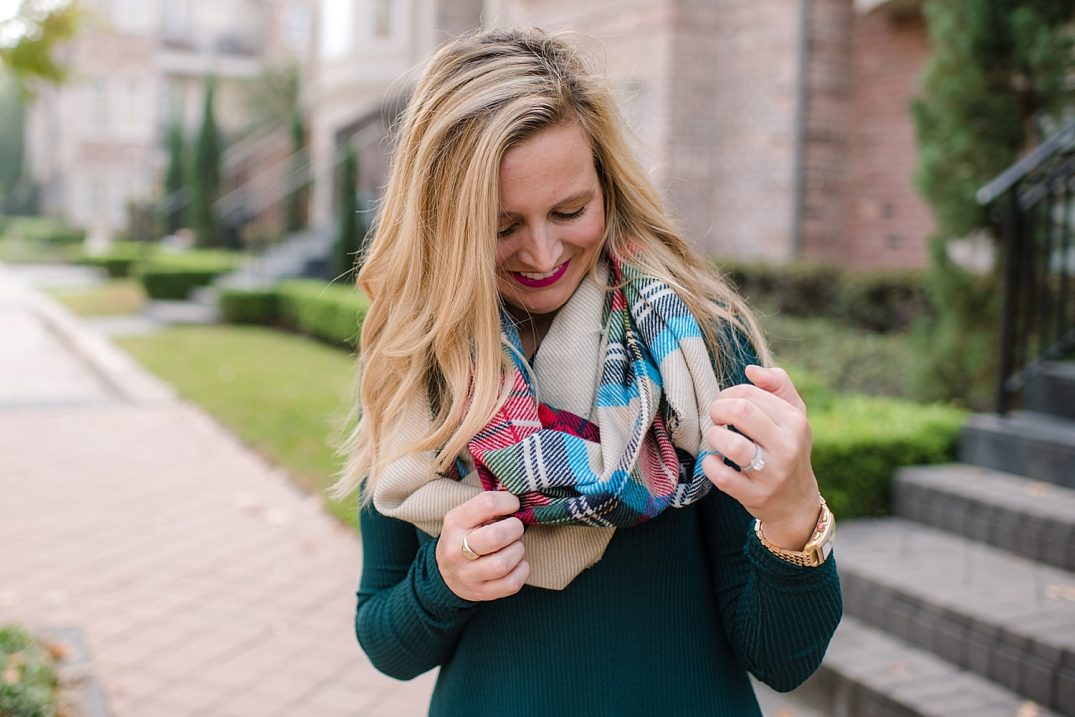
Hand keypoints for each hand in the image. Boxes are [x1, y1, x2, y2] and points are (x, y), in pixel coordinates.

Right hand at [436, 491, 529, 600]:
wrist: (445, 573)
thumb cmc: (464, 536)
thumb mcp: (466, 516)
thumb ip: (488, 507)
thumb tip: (518, 499)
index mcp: (455, 523)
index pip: (487, 504)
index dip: (508, 501)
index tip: (513, 505)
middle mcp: (456, 550)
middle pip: (496, 537)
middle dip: (515, 529)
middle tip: (515, 528)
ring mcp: (468, 575)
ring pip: (503, 563)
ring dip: (518, 551)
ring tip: (514, 546)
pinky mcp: (481, 592)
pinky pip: (511, 583)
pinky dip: (522, 570)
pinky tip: (517, 563)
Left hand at [701, 365, 821, 550]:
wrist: (796, 503)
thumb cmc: (788, 448)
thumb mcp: (794, 415)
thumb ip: (778, 385)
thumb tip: (751, 369)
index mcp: (795, 421)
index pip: (750, 393)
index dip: (728, 394)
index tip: (725, 403)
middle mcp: (787, 446)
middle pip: (741, 412)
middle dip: (718, 409)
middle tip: (715, 417)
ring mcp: (771, 473)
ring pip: (732, 445)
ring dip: (714, 436)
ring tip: (715, 437)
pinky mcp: (755, 495)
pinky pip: (721, 475)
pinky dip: (710, 464)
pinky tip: (713, 460)